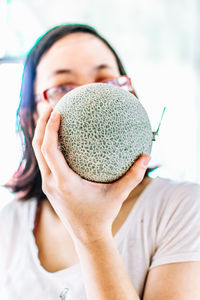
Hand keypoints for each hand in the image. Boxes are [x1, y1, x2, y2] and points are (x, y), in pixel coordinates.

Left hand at [32, 107, 150, 243]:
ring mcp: (49, 185)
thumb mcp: (119, 195)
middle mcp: (52, 183)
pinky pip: (45, 161)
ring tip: (51, 117)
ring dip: (42, 134)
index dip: (49, 129)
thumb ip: (133, 176)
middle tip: (51, 106)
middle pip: (38, 148)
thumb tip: (148, 155)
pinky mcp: (50, 186)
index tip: (56, 111)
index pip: (50, 150)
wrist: (86, 236)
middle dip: (41, 125)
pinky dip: (48, 146)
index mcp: (64, 182)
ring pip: (38, 154)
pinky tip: (61, 138)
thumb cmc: (102, 216)